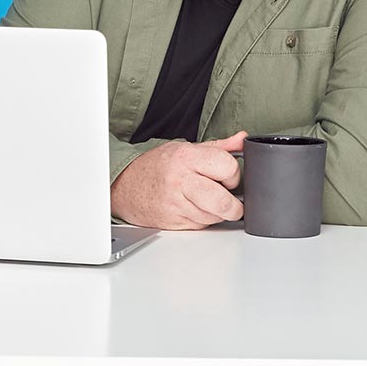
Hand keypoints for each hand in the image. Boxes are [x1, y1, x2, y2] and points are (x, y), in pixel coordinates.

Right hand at [111, 131, 246, 229]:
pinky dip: (203, 219)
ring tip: (206, 201)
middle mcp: (180, 180)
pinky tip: (193, 207)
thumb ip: (218, 147)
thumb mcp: (185, 148)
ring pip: (214, 217)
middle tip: (231, 201)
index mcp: (186, 157)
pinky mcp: (173, 222)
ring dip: (217, 213)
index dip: (233, 174)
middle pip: (224, 201)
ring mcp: (175, 204)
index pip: (228, 167)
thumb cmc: (156, 166)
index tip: (228, 177)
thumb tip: (242, 140)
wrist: (125, 185)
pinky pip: (201, 225)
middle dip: (234, 205)